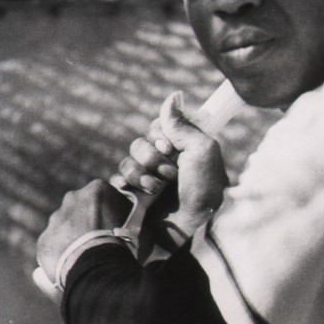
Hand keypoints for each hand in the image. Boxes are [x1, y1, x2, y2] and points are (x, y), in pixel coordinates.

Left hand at [36, 179, 130, 282]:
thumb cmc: (126, 245)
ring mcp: (56, 220)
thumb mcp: (141, 224)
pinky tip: (74, 265)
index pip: (103, 196)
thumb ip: (135, 214)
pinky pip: (53, 246)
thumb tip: (140, 210)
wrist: (99, 270)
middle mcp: (72, 198)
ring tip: (86, 256)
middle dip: (87, 220)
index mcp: (97, 189)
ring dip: (73, 237)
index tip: (116, 226)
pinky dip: (61, 254)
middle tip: (100, 240)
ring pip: (64, 226)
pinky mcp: (44, 241)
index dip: (110, 211)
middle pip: (81, 208)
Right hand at [114, 91, 228, 239]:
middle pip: (140, 143)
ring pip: (127, 161)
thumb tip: (174, 94)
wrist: (194, 229)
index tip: (171, 148)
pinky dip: (126, 184)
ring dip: (141, 173)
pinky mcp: (135, 198)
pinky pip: (118, 180)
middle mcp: (164, 162)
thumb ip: (182, 124)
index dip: (160, 135)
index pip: (157, 127)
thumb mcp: (201, 150)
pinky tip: (140, 193)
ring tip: (157, 189)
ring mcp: (149, 180)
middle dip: (152, 157)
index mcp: (181, 148)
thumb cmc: (205, 189)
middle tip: (170, 173)